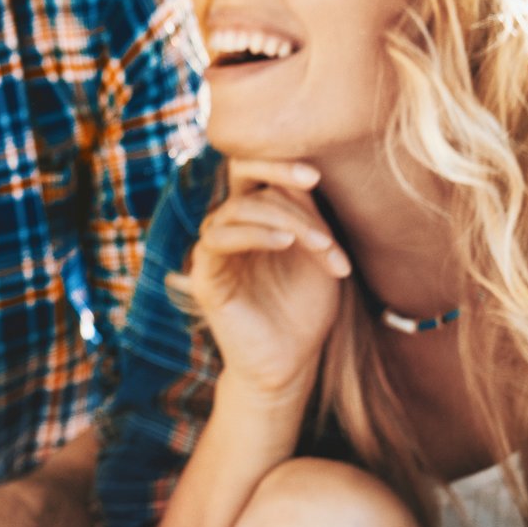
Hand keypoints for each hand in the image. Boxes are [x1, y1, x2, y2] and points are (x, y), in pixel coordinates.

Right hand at [187, 159, 348, 404]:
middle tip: (313, 181)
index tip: (317, 175)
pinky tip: (285, 243)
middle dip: (276, 169)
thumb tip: (303, 177)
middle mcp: (230, 226)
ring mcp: (214, 250)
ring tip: (321, 244)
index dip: (281, 163)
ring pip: (238, 208)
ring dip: (285, 219)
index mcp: (256, 216)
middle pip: (239, 174)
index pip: (257, 171)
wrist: (291, 363)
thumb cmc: (306, 308)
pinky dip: (253, 234)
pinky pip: (218, 241)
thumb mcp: (318, 254)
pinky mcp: (206, 276)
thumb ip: (309, 216)